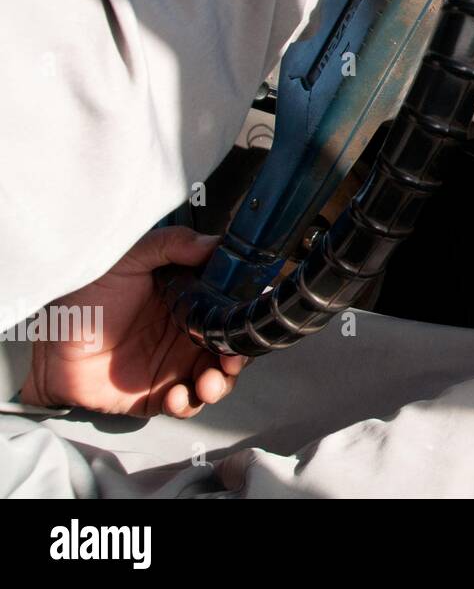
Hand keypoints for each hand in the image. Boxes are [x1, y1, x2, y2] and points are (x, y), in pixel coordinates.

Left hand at [21, 227, 248, 417]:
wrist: (48, 346)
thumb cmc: (85, 299)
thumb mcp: (128, 259)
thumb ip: (171, 244)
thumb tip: (213, 242)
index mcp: (189, 301)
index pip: (230, 309)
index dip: (245, 316)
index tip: (252, 319)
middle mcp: (186, 334)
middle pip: (230, 348)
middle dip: (238, 357)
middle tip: (231, 359)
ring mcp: (174, 366)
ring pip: (216, 379)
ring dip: (220, 384)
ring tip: (209, 383)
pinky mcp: (157, 395)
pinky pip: (185, 404)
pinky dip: (188, 403)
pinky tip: (177, 395)